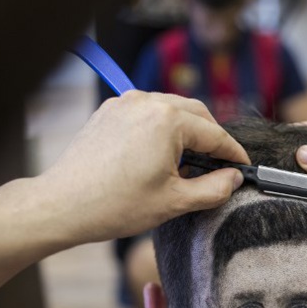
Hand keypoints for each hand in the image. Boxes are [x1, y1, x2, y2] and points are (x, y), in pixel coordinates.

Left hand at [36, 91, 247, 243]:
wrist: (63, 205)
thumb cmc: (115, 205)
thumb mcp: (174, 202)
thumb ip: (214, 189)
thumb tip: (234, 178)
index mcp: (168, 120)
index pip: (215, 134)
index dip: (233, 154)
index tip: (243, 168)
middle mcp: (147, 102)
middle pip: (196, 114)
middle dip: (212, 139)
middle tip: (220, 166)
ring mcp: (125, 104)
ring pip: (172, 109)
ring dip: (187, 131)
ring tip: (189, 164)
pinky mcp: (109, 111)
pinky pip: (147, 113)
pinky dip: (161, 128)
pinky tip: (160, 155)